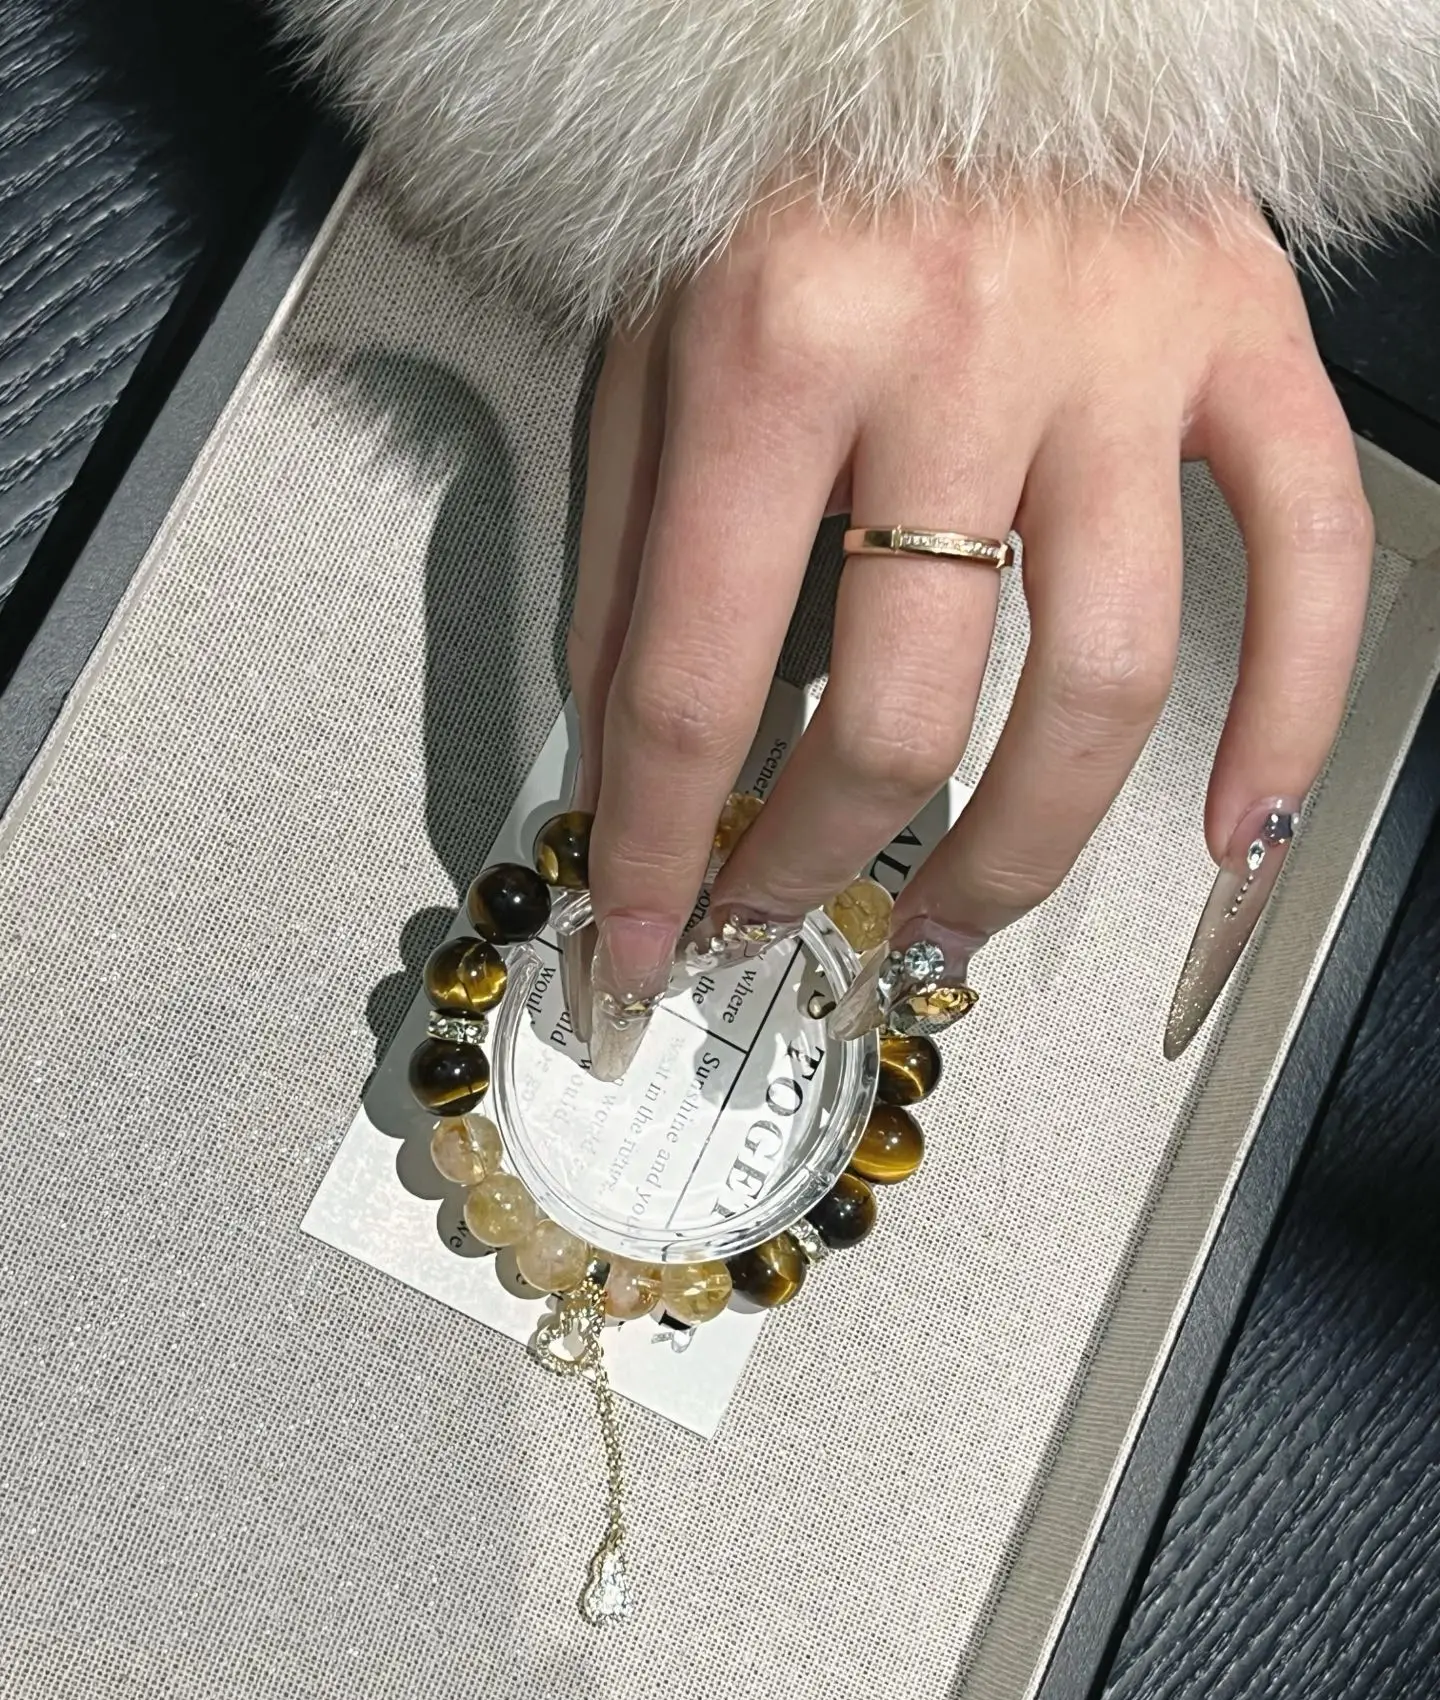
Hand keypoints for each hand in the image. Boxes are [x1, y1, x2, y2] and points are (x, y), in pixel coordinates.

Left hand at [567, 194, 1372, 1075]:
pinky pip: (1306, 553)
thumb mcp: (651, 332)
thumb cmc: (790, 148)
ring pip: (1102, 684)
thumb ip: (629, 548)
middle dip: (821, 865)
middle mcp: (958, 350)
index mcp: (779, 342)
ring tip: (951, 923)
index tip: (646, 934)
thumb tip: (626, 758)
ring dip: (1019, 852)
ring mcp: (1120, 354)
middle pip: (902, 714)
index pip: (698, 677)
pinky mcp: (1240, 336)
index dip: (661, 844)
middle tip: (786, 919)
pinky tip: (1232, 824)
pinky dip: (1289, 712)